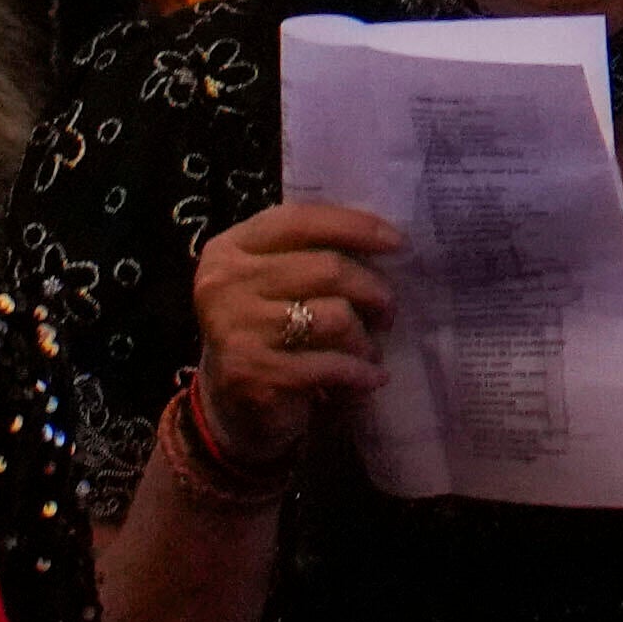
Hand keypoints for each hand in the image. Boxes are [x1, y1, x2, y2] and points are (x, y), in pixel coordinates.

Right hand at [184, 199, 400, 471]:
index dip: (355, 226)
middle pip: (328, 269)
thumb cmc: (270, 328)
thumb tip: (388, 237)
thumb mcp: (280, 280)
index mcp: (230, 249)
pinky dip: (360, 372)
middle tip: (388, 308)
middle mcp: (224, 284)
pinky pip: (332, 364)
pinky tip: (371, 377)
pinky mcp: (253, 373)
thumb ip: (314, 251)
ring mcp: (235, 329)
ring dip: (365, 336)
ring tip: (370, 347)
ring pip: (335, 316)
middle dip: (373, 289)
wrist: (233, 402)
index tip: (398, 241)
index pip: (300, 220)